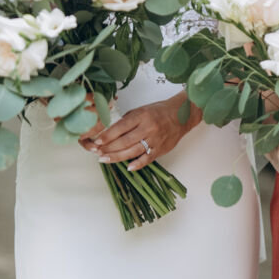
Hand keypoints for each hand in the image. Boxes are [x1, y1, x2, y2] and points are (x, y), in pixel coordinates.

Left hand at [80, 94, 195, 171]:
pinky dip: (138, 164)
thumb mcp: (141, 110)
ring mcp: (155, 139)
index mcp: (142, 115)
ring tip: (105, 160)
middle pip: (125, 141)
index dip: (108, 135)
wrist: (181, 115)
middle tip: (97, 153)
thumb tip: (110, 132)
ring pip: (133, 151)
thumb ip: (127, 121)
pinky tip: (128, 167)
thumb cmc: (159, 112)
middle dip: (109, 148)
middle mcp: (148, 128)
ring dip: (117, 157)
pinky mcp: (161, 149)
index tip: (97, 142)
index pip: (121, 127)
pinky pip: (147, 159)